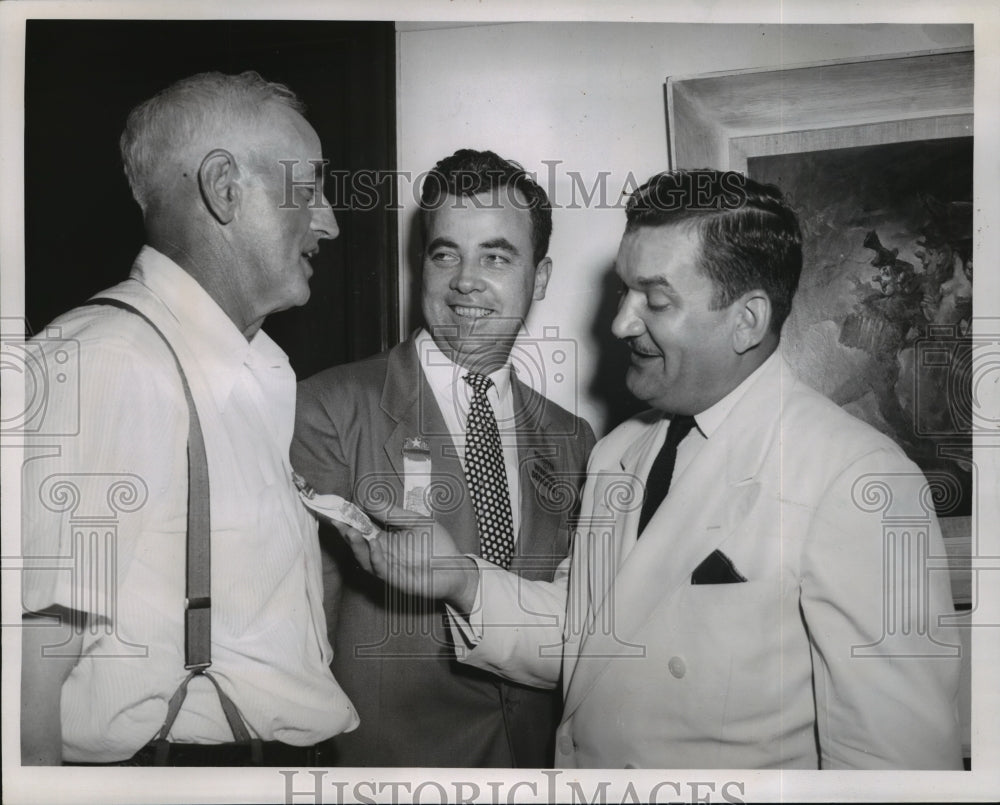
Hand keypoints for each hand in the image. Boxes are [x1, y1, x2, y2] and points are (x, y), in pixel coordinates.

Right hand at [338, 505, 479, 612]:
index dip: (347, 520)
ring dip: (357, 545)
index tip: (334, 508)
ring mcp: (388, 569)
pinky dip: (376, 558)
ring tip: (350, 531)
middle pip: (358, 544)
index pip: (361, 528)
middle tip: (335, 519)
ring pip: (365, 559)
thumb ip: (391, 513)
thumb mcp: (415, 522)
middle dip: (345, 532)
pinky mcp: (397, 581)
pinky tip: (375, 545)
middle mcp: (382, 555)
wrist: (456, 569)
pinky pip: (382, 570)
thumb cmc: (438, 545)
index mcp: (385, 540)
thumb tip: (367, 499)